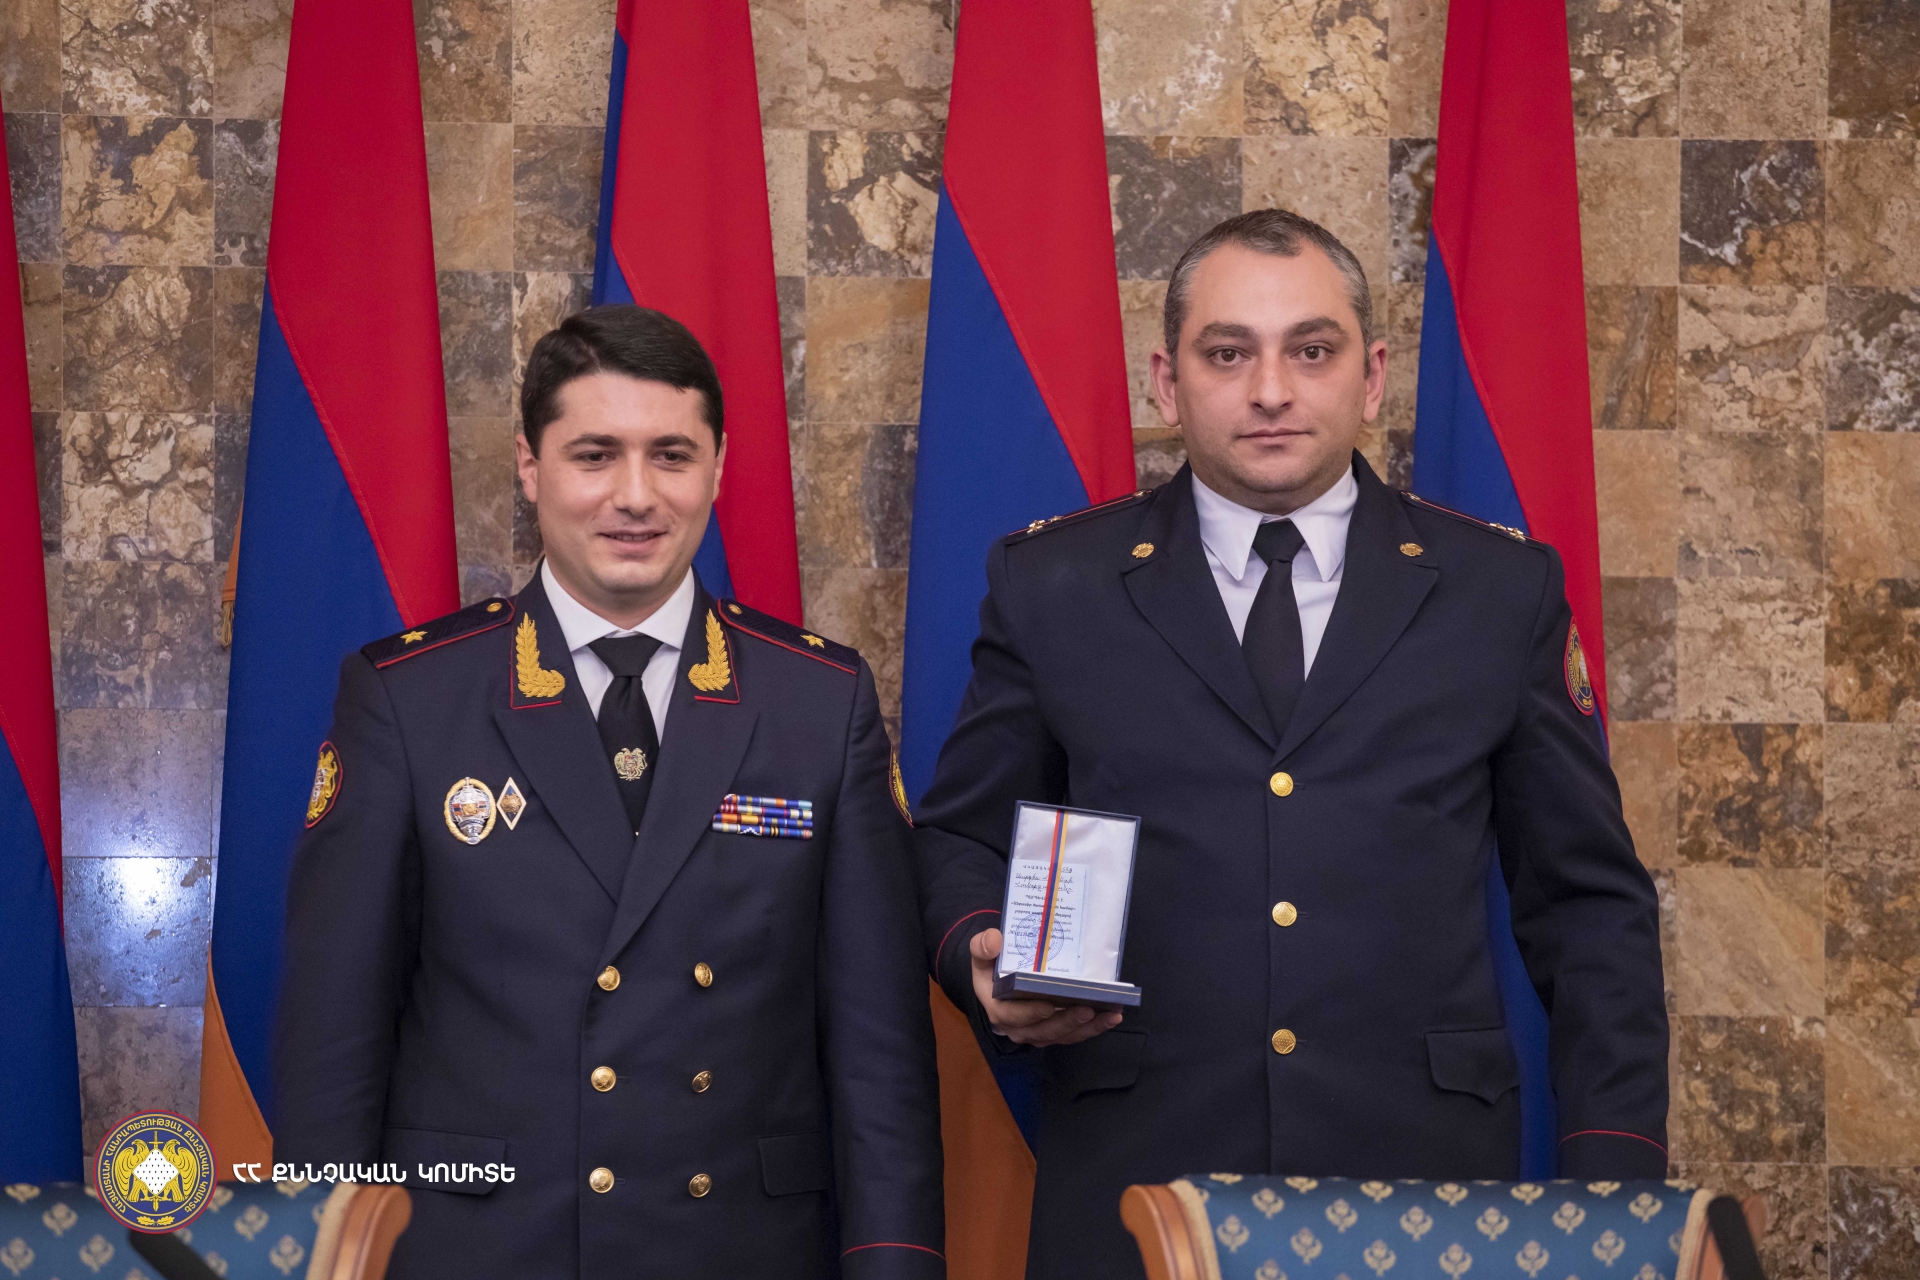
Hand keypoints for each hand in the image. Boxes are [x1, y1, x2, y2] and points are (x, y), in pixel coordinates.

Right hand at [969, 928, 1121, 1046]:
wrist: (999, 980)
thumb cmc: (993, 966)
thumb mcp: (981, 954)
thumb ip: (982, 946)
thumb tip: (994, 940)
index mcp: (999, 1009)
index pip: (1013, 1016)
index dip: (1030, 1013)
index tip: (1048, 1005)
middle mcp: (1018, 1027)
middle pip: (1044, 1030)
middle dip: (1067, 1021)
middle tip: (1088, 1009)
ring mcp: (1038, 1032)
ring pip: (1063, 1035)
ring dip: (1087, 1028)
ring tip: (1109, 1015)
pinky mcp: (1055, 1032)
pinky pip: (1074, 1035)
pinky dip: (1093, 1028)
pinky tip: (1111, 1017)